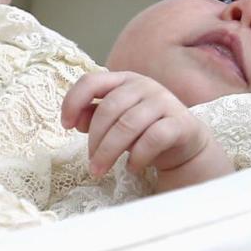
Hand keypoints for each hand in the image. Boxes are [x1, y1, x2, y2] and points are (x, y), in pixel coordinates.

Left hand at [61, 72, 233, 189]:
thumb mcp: (116, 122)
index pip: (92, 80)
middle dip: (95, 139)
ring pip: (129, 124)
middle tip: (90, 163)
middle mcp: (145, 85)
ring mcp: (165, 102)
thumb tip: (76, 120)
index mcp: (125, 80)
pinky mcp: (180, 123)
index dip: (73, 101)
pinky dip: (138, 156)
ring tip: (101, 170)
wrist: (185, 144)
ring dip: (109, 152)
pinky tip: (132, 167)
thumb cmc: (145, 130)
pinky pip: (153, 139)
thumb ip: (95, 116)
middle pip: (109, 108)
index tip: (65, 126)